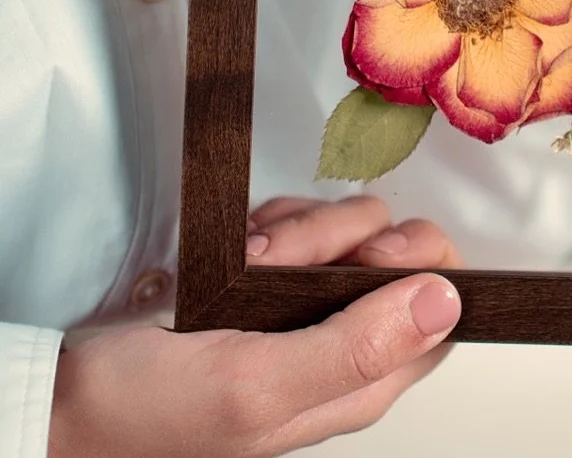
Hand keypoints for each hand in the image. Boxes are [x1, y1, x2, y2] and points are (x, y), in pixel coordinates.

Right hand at [49, 197, 461, 456]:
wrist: (68, 394)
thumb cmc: (148, 411)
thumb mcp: (254, 385)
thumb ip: (355, 347)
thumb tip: (444, 302)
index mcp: (358, 384)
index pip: (442, 309)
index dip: (415, 266)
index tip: (365, 255)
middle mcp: (344, 344)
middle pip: (394, 255)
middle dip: (340, 237)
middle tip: (283, 259)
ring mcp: (308, 306)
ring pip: (346, 228)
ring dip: (294, 230)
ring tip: (245, 263)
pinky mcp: (274, 278)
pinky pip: (302, 220)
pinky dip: (270, 223)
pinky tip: (237, 251)